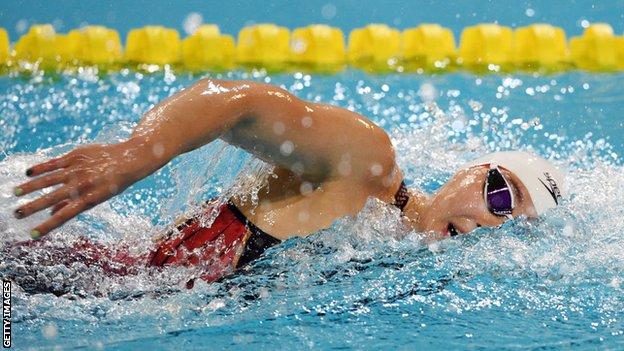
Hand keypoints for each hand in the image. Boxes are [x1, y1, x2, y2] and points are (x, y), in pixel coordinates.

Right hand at [13, 140, 156, 238]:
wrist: (131, 158)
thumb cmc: (114, 182)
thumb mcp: (99, 198)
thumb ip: (75, 205)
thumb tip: (51, 215)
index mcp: (89, 199)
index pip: (64, 216)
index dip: (47, 226)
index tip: (32, 234)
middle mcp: (82, 185)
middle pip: (52, 198)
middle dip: (32, 207)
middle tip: (16, 214)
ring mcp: (78, 169)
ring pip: (48, 179)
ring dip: (30, 187)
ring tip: (15, 193)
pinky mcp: (76, 155)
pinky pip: (54, 163)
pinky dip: (40, 168)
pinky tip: (28, 173)